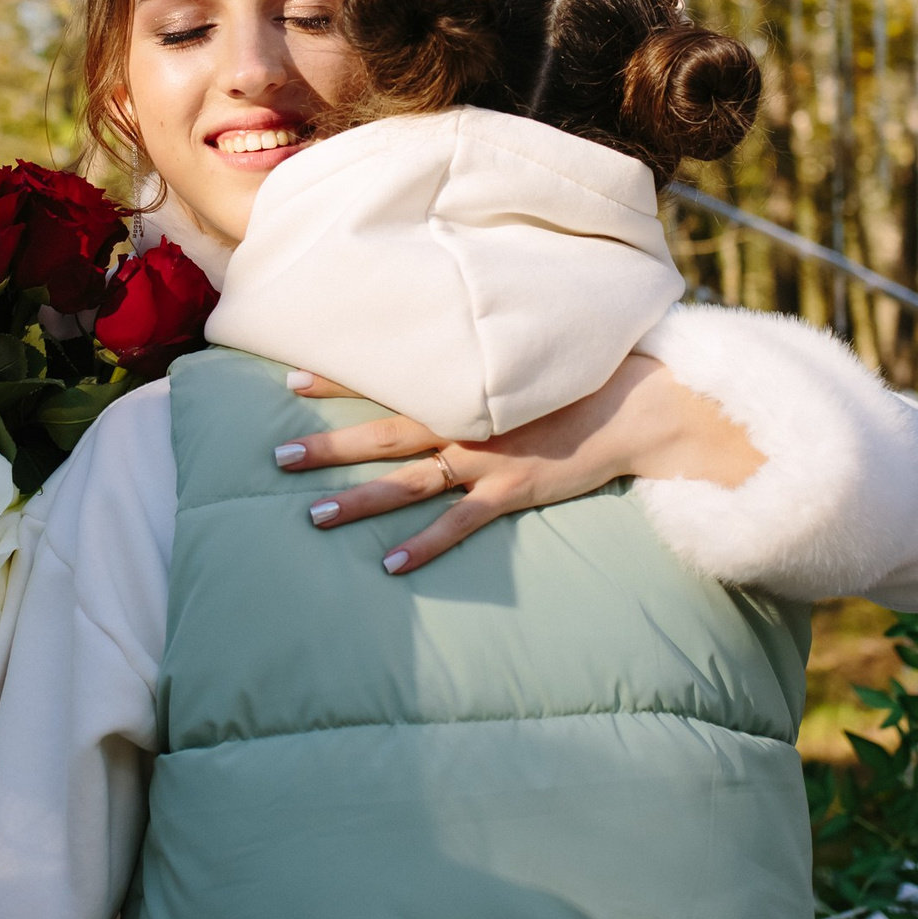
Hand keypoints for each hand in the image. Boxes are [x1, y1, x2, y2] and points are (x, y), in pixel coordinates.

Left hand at [277, 354, 762, 573]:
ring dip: (360, 500)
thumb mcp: (527, 357)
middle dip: (328, 446)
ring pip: (409, 483)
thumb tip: (448, 351)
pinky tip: (390, 567)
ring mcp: (488, 459)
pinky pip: (460, 526)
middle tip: (277, 457)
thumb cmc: (584, 373)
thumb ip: (484, 359)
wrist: (639, 402)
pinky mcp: (514, 491)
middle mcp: (466, 421)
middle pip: (383, 435)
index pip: (389, 379)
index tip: (289, 380)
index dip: (339, 380)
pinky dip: (424, 547)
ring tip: (313, 516)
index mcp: (465, 385)